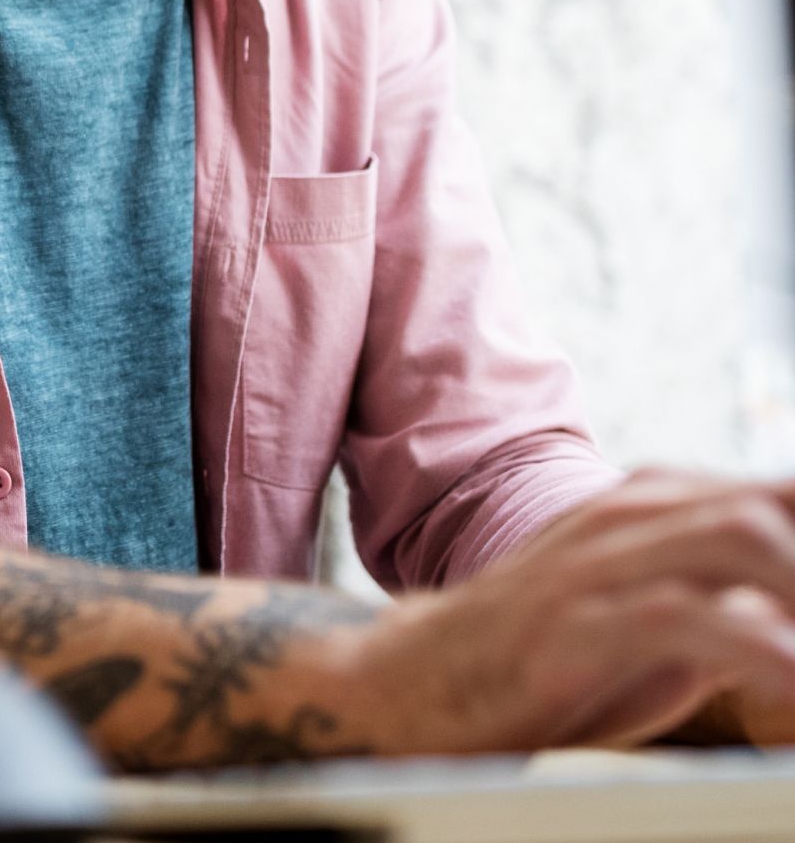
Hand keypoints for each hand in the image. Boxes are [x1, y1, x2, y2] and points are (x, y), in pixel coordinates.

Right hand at [338, 468, 794, 752]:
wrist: (420, 677)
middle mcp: (632, 513)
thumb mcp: (661, 627)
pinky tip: (794, 687)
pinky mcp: (572, 620)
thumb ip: (738, 609)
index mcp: (660, 504)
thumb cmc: (550, 658)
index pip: (782, 490)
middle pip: (773, 504)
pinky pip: (681, 618)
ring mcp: (599, 559)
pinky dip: (759, 651)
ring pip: (739, 537)